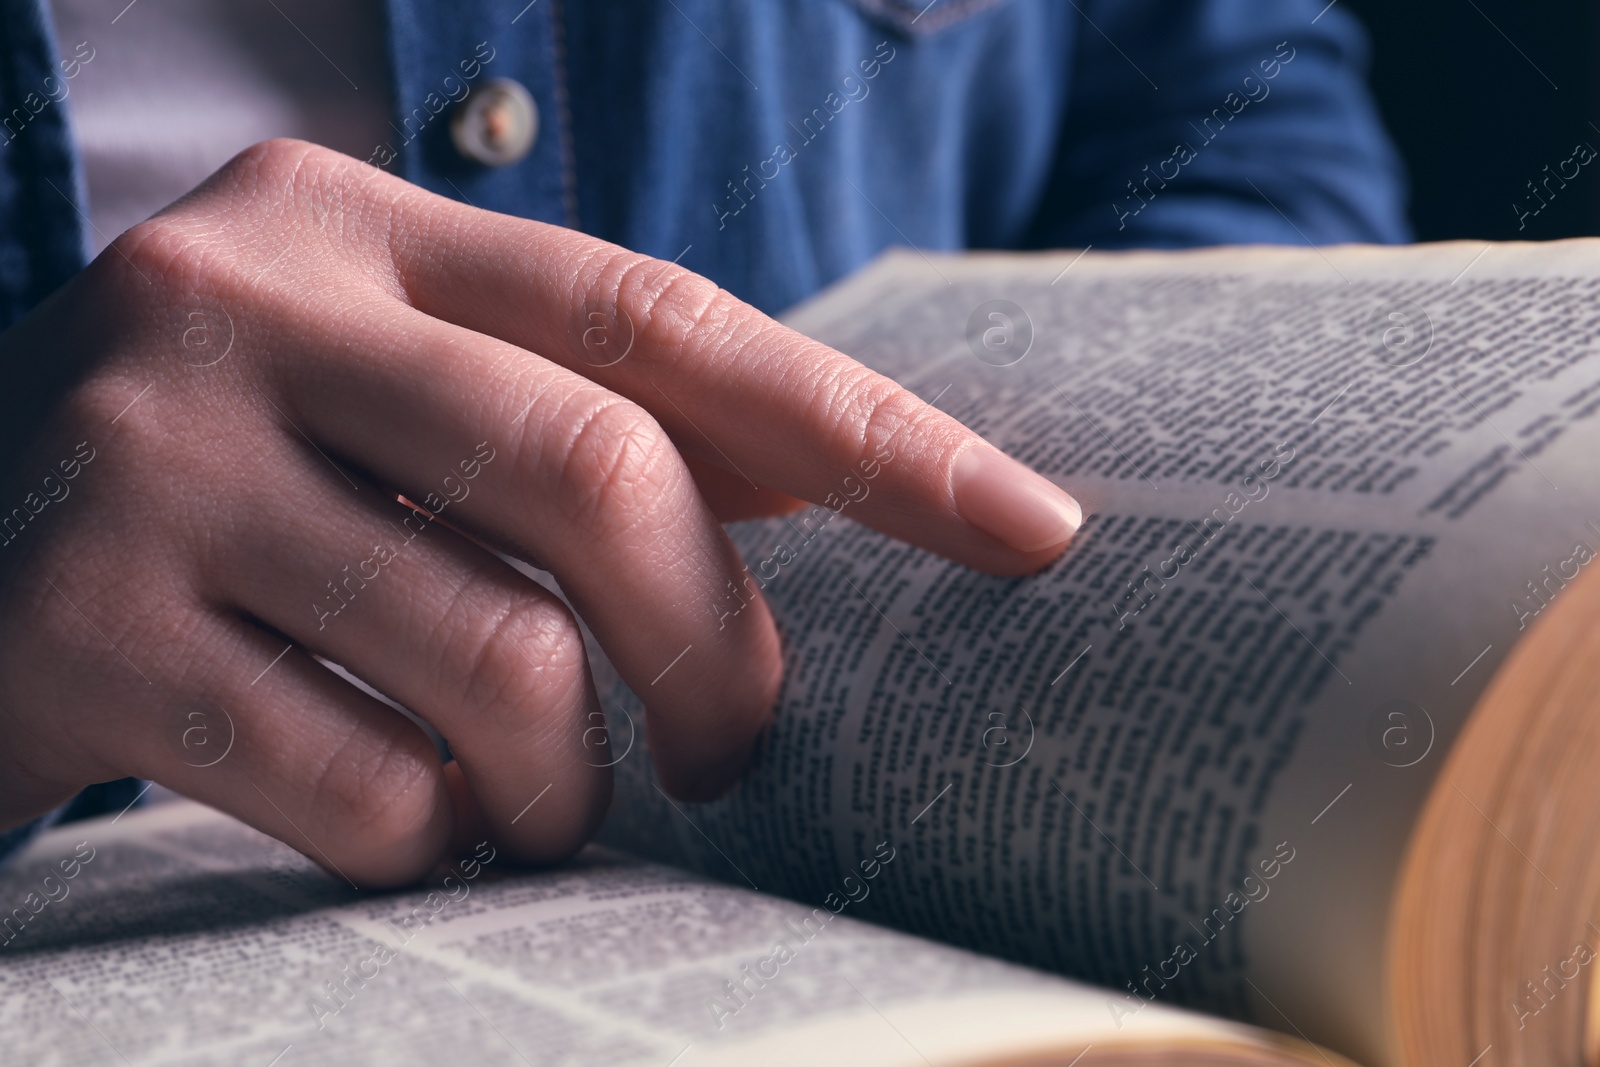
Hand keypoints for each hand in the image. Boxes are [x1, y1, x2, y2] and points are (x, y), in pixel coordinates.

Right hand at [0, 140, 1080, 885]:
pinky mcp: (76, 631)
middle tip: (737, 748)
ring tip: (547, 795)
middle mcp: (247, 303)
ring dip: (569, 774)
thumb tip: (834, 482)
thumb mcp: (392, 404)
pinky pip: (367, 784)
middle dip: (715, 649)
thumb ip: (582, 420)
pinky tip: (413, 819)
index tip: (1033, 529)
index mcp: (357, 228)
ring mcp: (148, 463)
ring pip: (499, 659)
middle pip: (601, 476)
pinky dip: (436, 836)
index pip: (667, 319)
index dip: (867, 433)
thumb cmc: (225, 482)